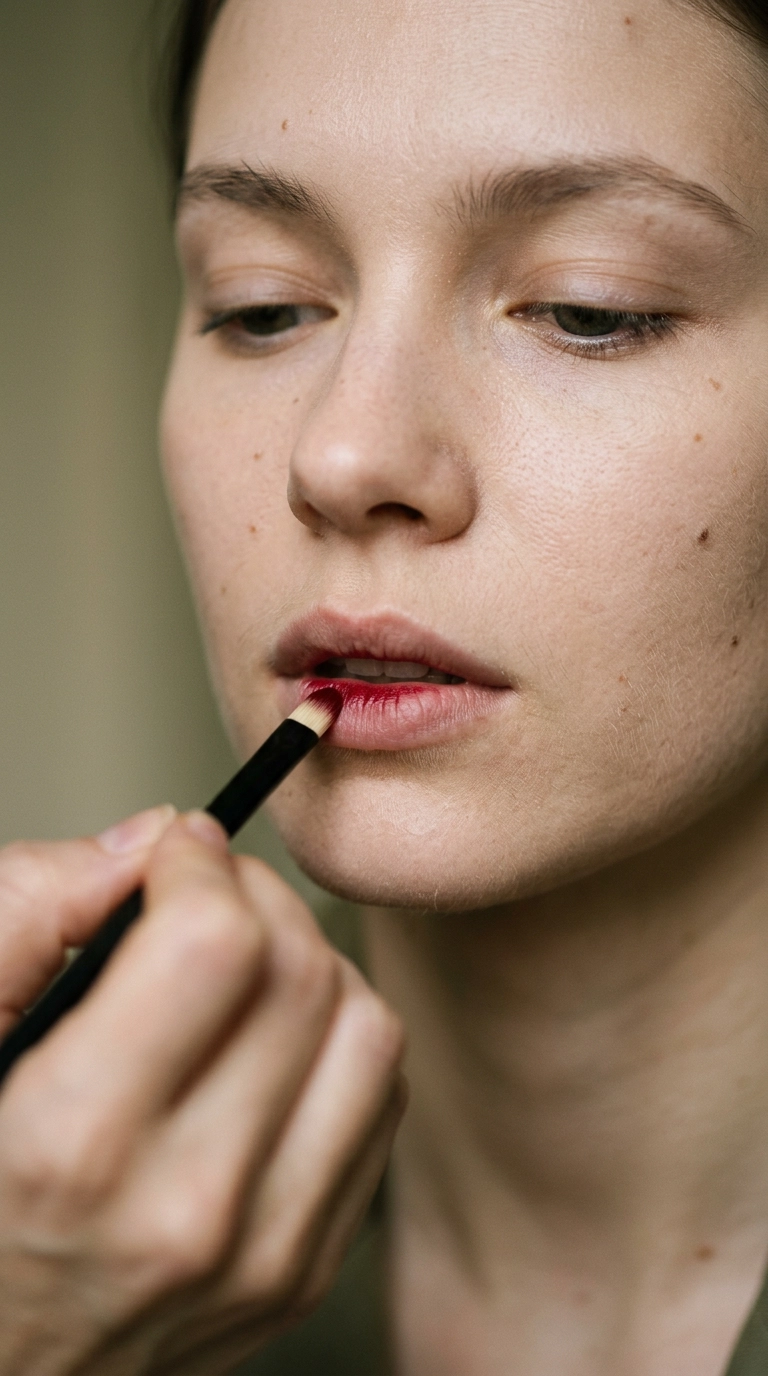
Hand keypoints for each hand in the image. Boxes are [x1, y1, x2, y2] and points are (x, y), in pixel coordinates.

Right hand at [0, 808, 404, 1373]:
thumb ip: (26, 916)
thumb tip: (147, 842)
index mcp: (75, 1145)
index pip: (217, 945)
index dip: (199, 866)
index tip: (172, 858)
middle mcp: (188, 1209)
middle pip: (303, 976)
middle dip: (257, 897)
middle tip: (206, 894)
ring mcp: (264, 1254)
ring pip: (368, 1034)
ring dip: (313, 967)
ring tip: (245, 968)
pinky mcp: (305, 1271)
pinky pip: (381, 1106)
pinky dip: (338, 1045)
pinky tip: (270, 1045)